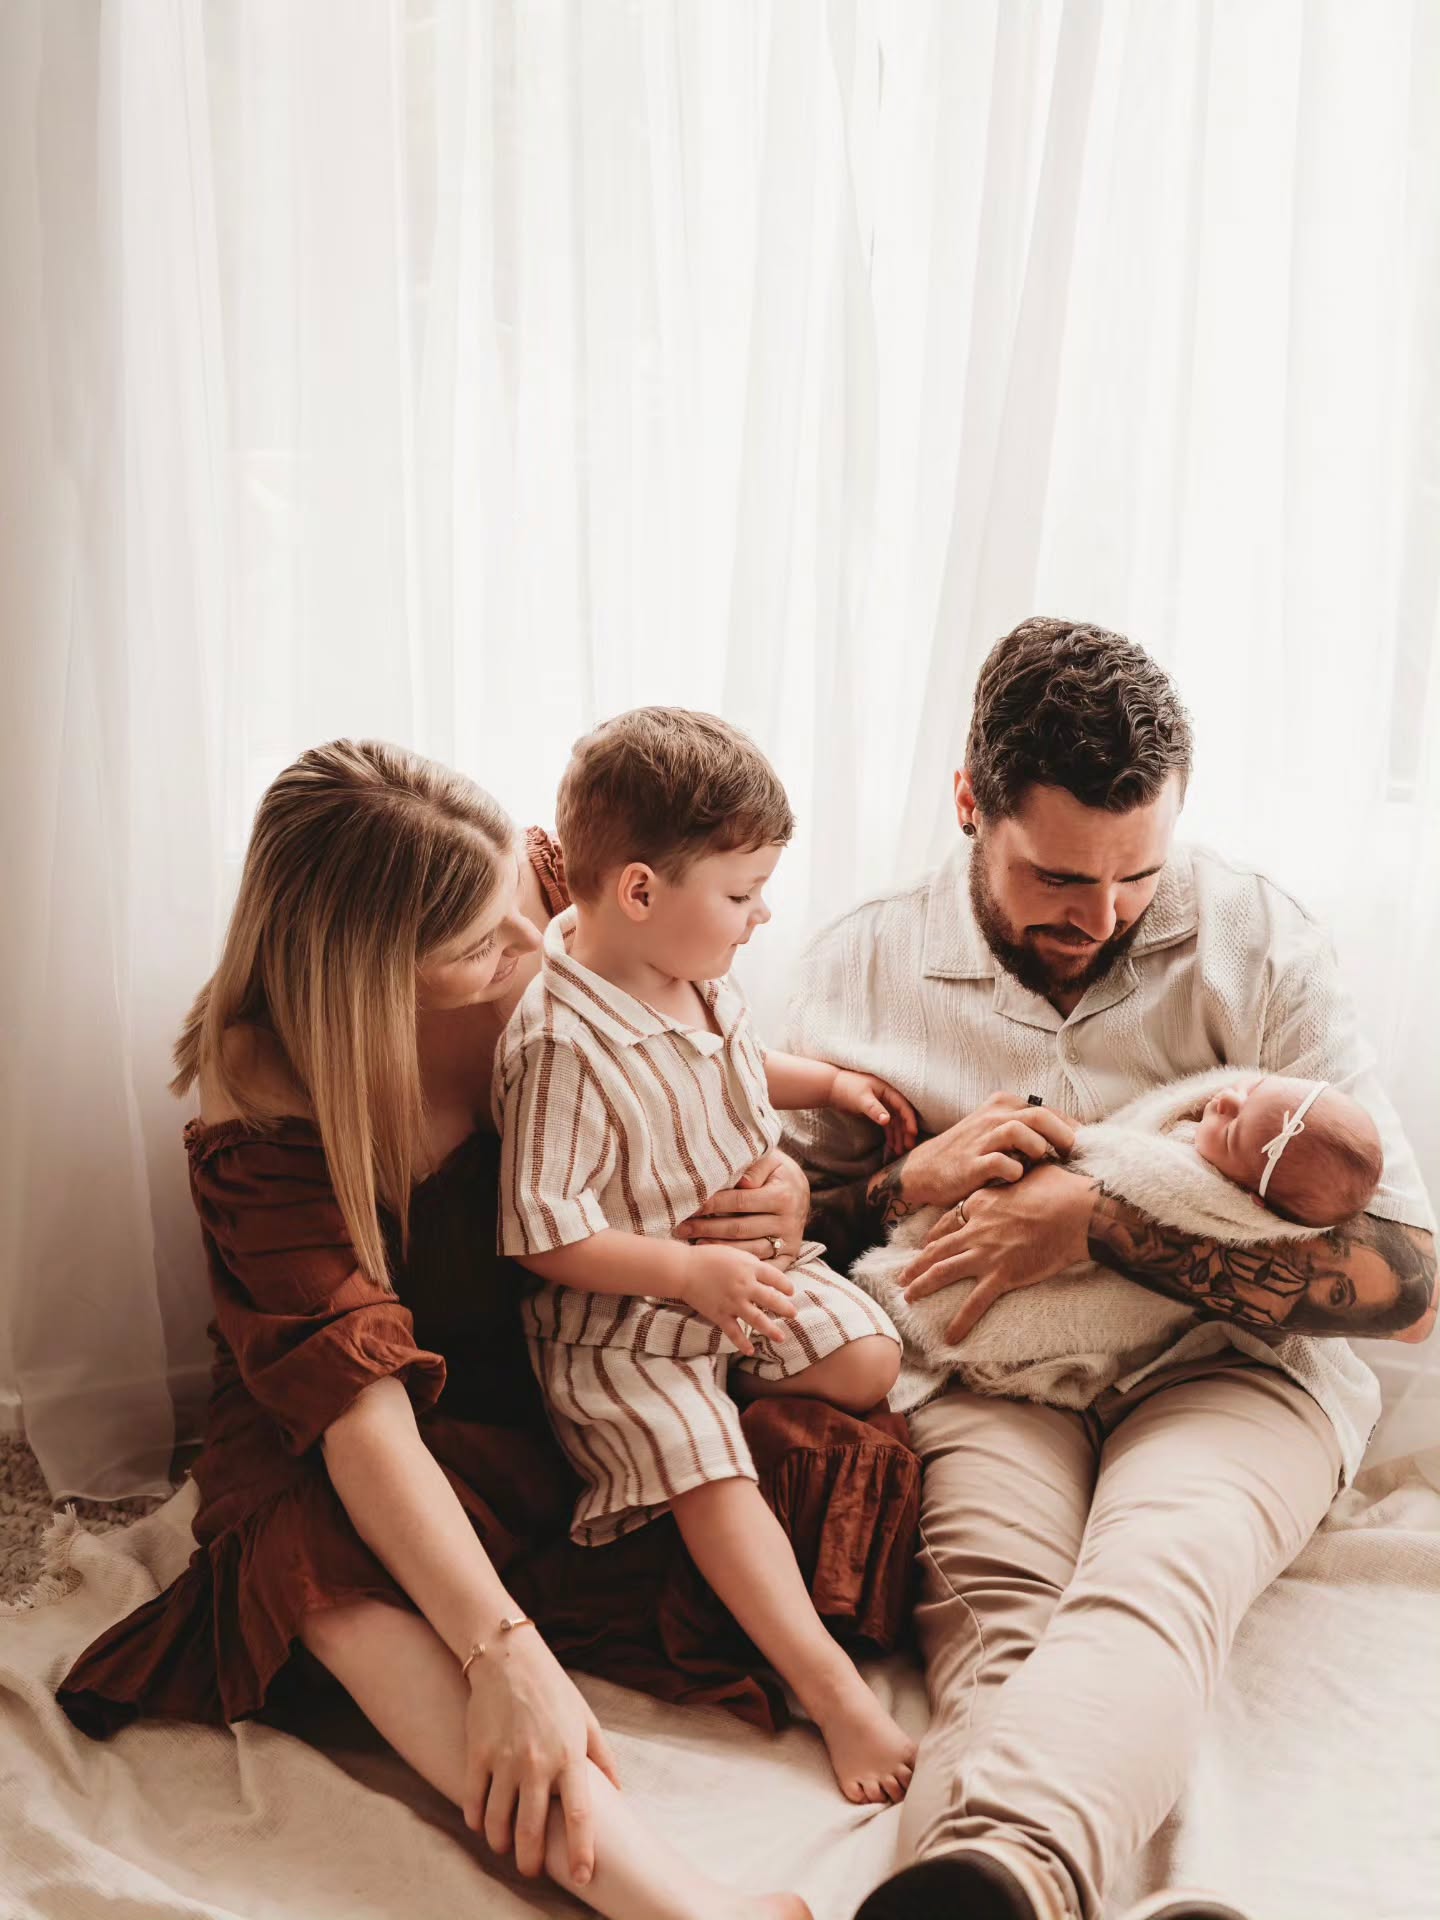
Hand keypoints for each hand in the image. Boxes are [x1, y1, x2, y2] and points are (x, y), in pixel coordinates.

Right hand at [463, 1622, 621, 1883]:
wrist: (509, 1659)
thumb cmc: (553, 1690)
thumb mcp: (585, 1719)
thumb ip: (602, 1758)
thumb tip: (618, 1792)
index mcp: (570, 1757)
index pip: (580, 1817)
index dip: (581, 1853)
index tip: (581, 1878)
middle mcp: (537, 1763)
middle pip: (532, 1832)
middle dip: (530, 1862)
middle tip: (530, 1870)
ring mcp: (504, 1760)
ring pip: (498, 1823)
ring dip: (501, 1844)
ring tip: (505, 1847)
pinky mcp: (478, 1754)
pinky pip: (474, 1802)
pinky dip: (477, 1820)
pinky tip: (482, 1823)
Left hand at [674, 1148, 809, 1263]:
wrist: (800, 1189)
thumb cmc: (777, 1171)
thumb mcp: (770, 1159)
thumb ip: (755, 1167)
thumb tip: (741, 1182)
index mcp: (783, 1196)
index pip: (740, 1202)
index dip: (713, 1204)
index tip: (691, 1206)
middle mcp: (788, 1221)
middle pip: (739, 1228)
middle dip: (707, 1228)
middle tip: (682, 1228)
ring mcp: (788, 1241)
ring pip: (748, 1250)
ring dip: (719, 1248)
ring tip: (694, 1245)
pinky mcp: (789, 1256)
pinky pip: (761, 1264)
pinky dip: (740, 1263)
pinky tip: (719, 1259)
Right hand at [674, 1243, 798, 1354]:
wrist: (683, 1269)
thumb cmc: (708, 1257)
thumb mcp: (734, 1253)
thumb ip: (751, 1263)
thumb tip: (766, 1275)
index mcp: (750, 1267)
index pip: (776, 1278)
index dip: (786, 1285)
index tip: (791, 1291)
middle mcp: (745, 1286)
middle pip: (772, 1300)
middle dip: (785, 1309)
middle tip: (793, 1314)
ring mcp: (733, 1302)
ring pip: (758, 1320)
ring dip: (771, 1330)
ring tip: (781, 1338)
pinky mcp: (720, 1315)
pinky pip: (734, 1332)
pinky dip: (742, 1343)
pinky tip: (751, 1351)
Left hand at [828, 1069, 919, 1160]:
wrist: (832, 1088)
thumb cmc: (847, 1088)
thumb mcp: (861, 1098)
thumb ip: (874, 1109)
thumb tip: (887, 1120)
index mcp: (888, 1091)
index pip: (903, 1106)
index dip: (909, 1120)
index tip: (912, 1133)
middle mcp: (888, 1098)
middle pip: (901, 1117)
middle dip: (905, 1132)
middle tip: (909, 1147)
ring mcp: (883, 1106)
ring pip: (895, 1124)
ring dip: (898, 1137)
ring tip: (899, 1152)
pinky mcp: (876, 1113)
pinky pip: (887, 1127)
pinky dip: (890, 1137)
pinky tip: (892, 1149)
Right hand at [895, 1091, 1075, 1208]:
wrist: (924, 1171)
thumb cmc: (970, 1153)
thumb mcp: (995, 1131)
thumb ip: (1026, 1130)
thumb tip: (1070, 1141)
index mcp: (1002, 1105)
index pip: (1048, 1111)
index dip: (1070, 1129)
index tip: (1084, 1148)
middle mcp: (992, 1117)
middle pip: (1039, 1115)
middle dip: (1063, 1135)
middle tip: (1072, 1156)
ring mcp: (980, 1139)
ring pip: (1020, 1132)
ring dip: (1037, 1148)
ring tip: (1042, 1163)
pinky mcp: (971, 1163)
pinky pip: (1002, 1164)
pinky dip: (1015, 1172)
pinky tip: (1017, 1179)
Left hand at [903, 1161, 1097, 1342]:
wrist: (1078, 1211)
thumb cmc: (1060, 1188)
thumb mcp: (1029, 1173)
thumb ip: (1017, 1176)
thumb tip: (1023, 1168)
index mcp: (981, 1202)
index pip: (948, 1222)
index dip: (934, 1236)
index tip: (926, 1245)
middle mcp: (976, 1228)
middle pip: (937, 1248)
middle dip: (916, 1264)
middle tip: (901, 1276)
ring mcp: (986, 1253)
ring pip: (944, 1272)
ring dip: (922, 1286)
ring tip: (908, 1298)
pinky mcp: (1003, 1275)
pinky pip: (975, 1303)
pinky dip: (960, 1322)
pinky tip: (949, 1337)